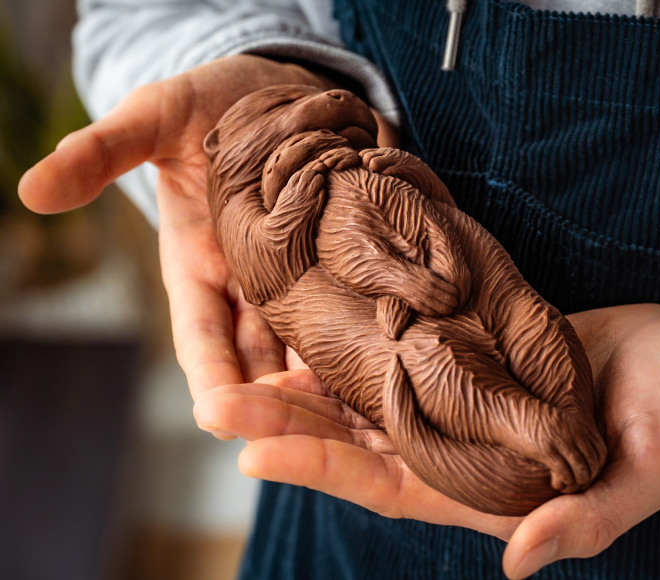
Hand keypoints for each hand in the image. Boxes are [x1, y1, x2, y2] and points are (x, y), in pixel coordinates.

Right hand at [18, 55, 396, 401]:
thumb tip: (31, 190)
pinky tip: (394, 351)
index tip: (216, 415)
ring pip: (312, 339)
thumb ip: (102, 153)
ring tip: (357, 404)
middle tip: (301, 430)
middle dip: (277, 395)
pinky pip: (356, 301)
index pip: (199, 334)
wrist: (276, 86)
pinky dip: (368, 329)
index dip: (209, 374)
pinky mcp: (342, 258)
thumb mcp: (152, 119)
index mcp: (198, 265)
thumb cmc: (207, 101)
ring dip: (330, 374)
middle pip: (261, 354)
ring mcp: (299, 274)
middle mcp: (249, 282)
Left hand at [193, 303, 659, 576]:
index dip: (321, 470)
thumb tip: (520, 563)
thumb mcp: (645, 472)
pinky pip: (399, 353)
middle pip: (357, 442)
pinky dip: (356, 344)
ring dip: (308, 385)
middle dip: (290, 424)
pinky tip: (315, 327)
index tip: (255, 450)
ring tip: (247, 364)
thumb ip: (585, 519)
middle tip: (220, 399)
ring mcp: (459, 399)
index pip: (387, 485)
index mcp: (487, 487)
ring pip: (367, 398)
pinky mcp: (468, 355)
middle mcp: (459, 447)